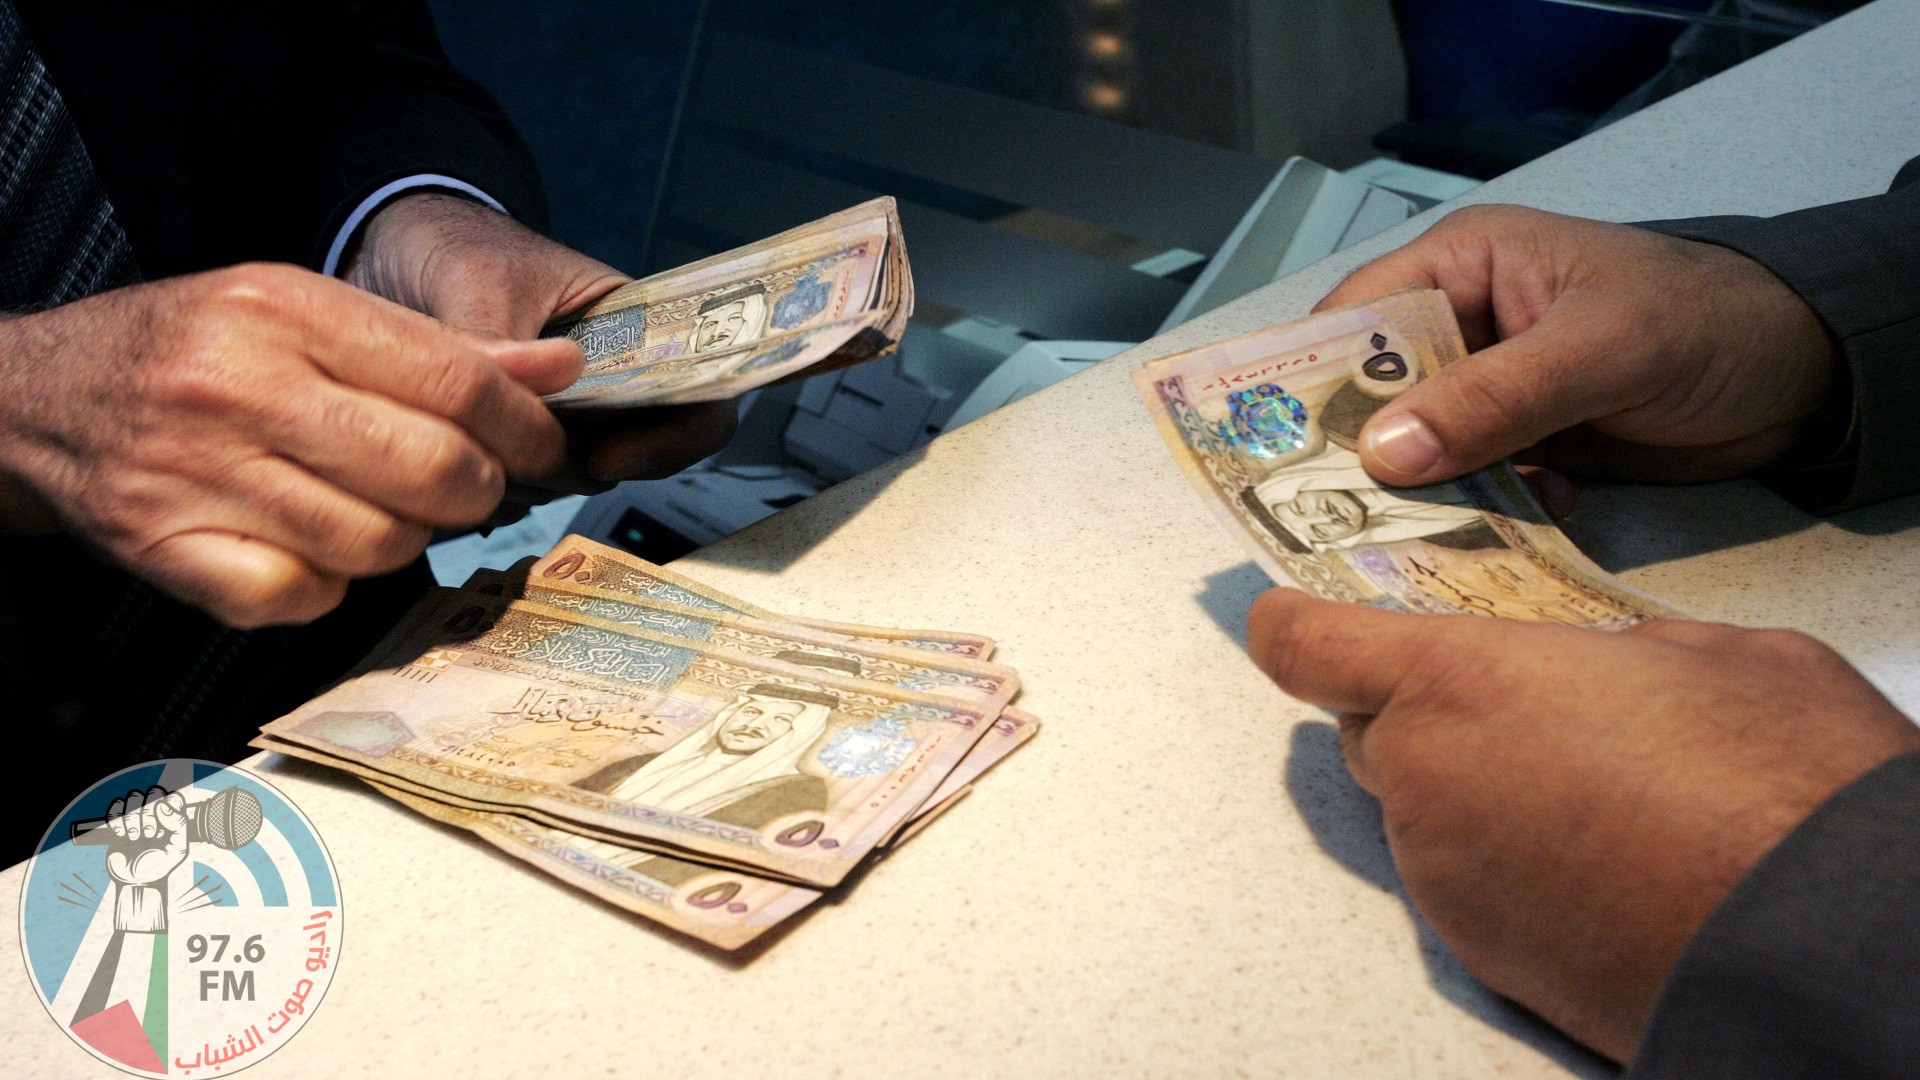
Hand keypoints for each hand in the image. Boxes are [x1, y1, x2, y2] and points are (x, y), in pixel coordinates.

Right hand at [0, 264, 580, 625]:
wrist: (39, 397)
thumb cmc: (195, 350)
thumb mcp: (307, 312)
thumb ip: (437, 348)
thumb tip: (559, 370)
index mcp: (283, 308)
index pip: (456, 382)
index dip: (524, 427)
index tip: (542, 446)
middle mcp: (238, 386)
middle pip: (433, 470)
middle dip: (476, 490)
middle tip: (464, 484)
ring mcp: (198, 473)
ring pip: (381, 543)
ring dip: (402, 537)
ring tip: (373, 505)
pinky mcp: (170, 549)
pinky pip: (305, 596)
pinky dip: (326, 583)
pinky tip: (308, 544)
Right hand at [103, 786, 189, 887]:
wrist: (134, 881)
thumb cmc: (158, 866)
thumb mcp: (177, 851)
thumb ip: (178, 826)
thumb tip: (162, 806)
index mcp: (172, 818)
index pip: (174, 796)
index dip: (169, 804)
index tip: (163, 825)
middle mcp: (156, 814)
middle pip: (153, 792)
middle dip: (149, 814)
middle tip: (149, 835)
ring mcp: (137, 817)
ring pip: (133, 797)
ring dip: (133, 819)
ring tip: (135, 838)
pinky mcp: (118, 823)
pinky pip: (115, 808)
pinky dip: (117, 820)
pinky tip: (122, 835)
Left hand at [345, 192, 735, 485]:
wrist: (394, 248)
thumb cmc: (456, 247)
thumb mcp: (482, 286)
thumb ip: (503, 352)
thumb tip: (517, 421)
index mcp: (632, 326)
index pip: (696, 394)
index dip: (674, 439)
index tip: (606, 458)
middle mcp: (612, 379)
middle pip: (638, 453)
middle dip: (579, 465)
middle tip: (512, 448)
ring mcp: (571, 415)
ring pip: (579, 477)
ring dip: (531, 477)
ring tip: (471, 439)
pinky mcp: (522, 441)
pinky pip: (528, 486)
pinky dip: (496, 484)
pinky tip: (456, 450)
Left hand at [1247, 588, 1919, 1060]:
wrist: (1823, 942)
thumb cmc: (1777, 784)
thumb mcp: (1707, 655)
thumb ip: (1609, 648)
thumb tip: (1602, 667)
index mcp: (1457, 682)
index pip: (1305, 646)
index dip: (1292, 623)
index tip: (1290, 612)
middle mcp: (1426, 783)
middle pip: (1368, 731)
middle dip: (1417, 708)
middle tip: (1508, 698)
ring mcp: (1446, 880)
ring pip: (1420, 809)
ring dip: (1471, 787)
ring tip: (1587, 786)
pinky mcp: (1484, 955)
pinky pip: (1464, 881)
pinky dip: (1504, 860)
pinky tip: (1596, 856)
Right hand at [1317, 205, 1837, 486]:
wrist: (1804, 370)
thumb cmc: (1707, 320)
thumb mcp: (1599, 349)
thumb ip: (1495, 398)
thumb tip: (1386, 450)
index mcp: (1463, 266)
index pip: (1353, 320)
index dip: (1306, 381)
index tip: (1273, 449)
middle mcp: (1463, 326)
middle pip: (1374, 395)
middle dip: (1366, 453)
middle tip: (1343, 512)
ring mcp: (1493, 390)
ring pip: (1421, 450)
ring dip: (1431, 493)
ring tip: (1436, 529)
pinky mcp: (1526, 443)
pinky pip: (1474, 484)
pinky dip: (1488, 510)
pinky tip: (1528, 516)